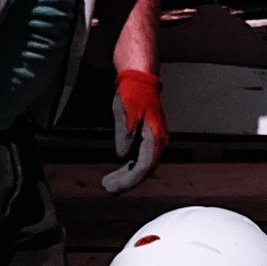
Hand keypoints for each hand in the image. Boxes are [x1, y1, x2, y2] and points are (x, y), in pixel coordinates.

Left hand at [99, 66, 164, 193]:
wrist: (139, 76)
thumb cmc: (134, 92)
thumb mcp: (126, 113)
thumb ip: (125, 136)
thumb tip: (122, 155)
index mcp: (155, 137)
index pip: (143, 167)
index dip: (128, 181)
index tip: (114, 188)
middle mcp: (157, 141)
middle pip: (144, 170)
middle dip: (126, 181)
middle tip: (109, 188)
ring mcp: (152, 138)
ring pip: (141, 164)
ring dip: (126, 175)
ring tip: (111, 182)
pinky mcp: (146, 135)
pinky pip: (139, 156)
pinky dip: (128, 165)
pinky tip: (119, 168)